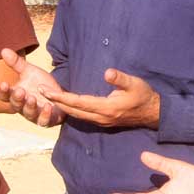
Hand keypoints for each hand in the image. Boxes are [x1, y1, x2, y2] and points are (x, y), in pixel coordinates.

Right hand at [0, 48, 65, 125]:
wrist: (59, 94)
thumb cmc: (40, 84)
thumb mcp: (30, 71)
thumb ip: (17, 63)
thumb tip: (4, 50)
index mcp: (16, 95)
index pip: (5, 95)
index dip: (3, 91)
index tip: (3, 83)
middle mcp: (23, 106)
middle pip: (16, 105)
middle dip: (17, 99)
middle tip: (20, 91)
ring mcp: (34, 114)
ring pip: (28, 114)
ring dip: (29, 107)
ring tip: (32, 98)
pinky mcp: (47, 119)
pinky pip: (44, 121)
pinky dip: (45, 115)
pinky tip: (48, 107)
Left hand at [44, 68, 159, 127]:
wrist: (153, 113)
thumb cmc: (144, 95)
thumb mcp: (134, 83)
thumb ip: (120, 79)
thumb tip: (107, 72)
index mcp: (106, 108)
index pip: (78, 103)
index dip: (61, 97)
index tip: (46, 91)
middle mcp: (101, 117)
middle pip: (73, 111)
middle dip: (56, 102)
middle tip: (40, 92)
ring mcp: (102, 121)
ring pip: (77, 115)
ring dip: (62, 106)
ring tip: (48, 97)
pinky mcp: (103, 120)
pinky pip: (83, 116)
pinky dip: (71, 110)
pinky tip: (65, 105)